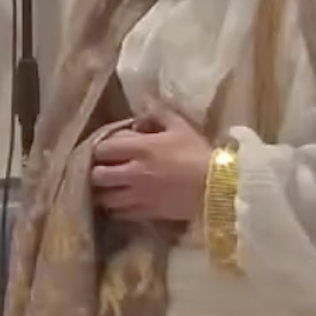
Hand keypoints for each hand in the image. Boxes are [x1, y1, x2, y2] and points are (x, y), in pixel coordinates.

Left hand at [90, 100, 213, 223]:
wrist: (217, 187)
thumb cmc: (199, 153)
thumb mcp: (181, 126)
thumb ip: (158, 112)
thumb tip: (142, 102)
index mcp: (141, 148)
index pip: (102, 149)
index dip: (100, 147)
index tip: (107, 147)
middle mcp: (133, 173)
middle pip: (97, 175)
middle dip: (97, 170)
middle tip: (105, 167)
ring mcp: (137, 196)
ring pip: (104, 198)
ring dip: (104, 191)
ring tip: (110, 187)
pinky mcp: (145, 214)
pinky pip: (119, 214)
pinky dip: (116, 208)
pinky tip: (123, 202)